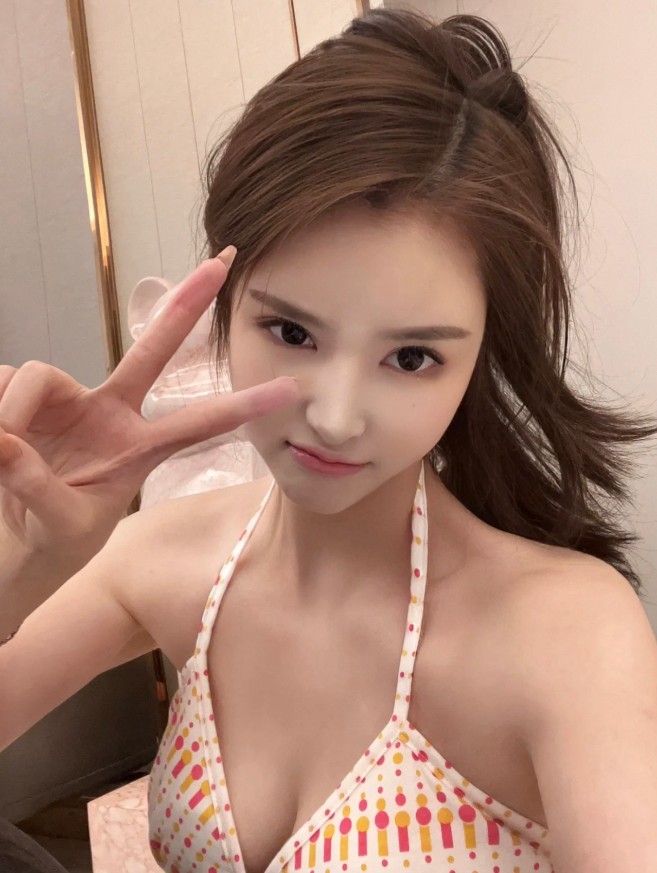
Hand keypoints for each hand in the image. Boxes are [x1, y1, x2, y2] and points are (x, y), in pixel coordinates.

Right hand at [0, 250, 296, 565]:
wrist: (12, 543)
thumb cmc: (52, 539)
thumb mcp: (61, 527)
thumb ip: (38, 490)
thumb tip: (6, 441)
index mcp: (137, 448)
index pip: (198, 422)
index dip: (241, 406)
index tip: (292, 389)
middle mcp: (108, 413)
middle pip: (151, 352)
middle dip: (186, 307)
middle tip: (224, 263)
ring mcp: (66, 402)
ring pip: (38, 376)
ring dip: (13, 410)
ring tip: (2, 450)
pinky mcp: (22, 397)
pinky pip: (1, 386)